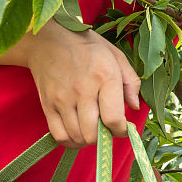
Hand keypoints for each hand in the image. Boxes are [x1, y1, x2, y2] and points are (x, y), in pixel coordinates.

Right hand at [9, 23, 140, 147]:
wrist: (48, 40)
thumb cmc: (88, 48)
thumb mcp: (117, 56)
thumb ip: (131, 82)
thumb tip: (135, 107)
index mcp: (104, 77)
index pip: (113, 118)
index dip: (121, 130)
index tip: (124, 129)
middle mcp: (82, 90)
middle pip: (94, 133)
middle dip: (105, 136)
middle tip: (108, 129)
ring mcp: (62, 99)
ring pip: (77, 136)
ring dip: (89, 140)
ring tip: (94, 130)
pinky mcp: (47, 105)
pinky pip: (59, 135)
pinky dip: (70, 141)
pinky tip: (78, 134)